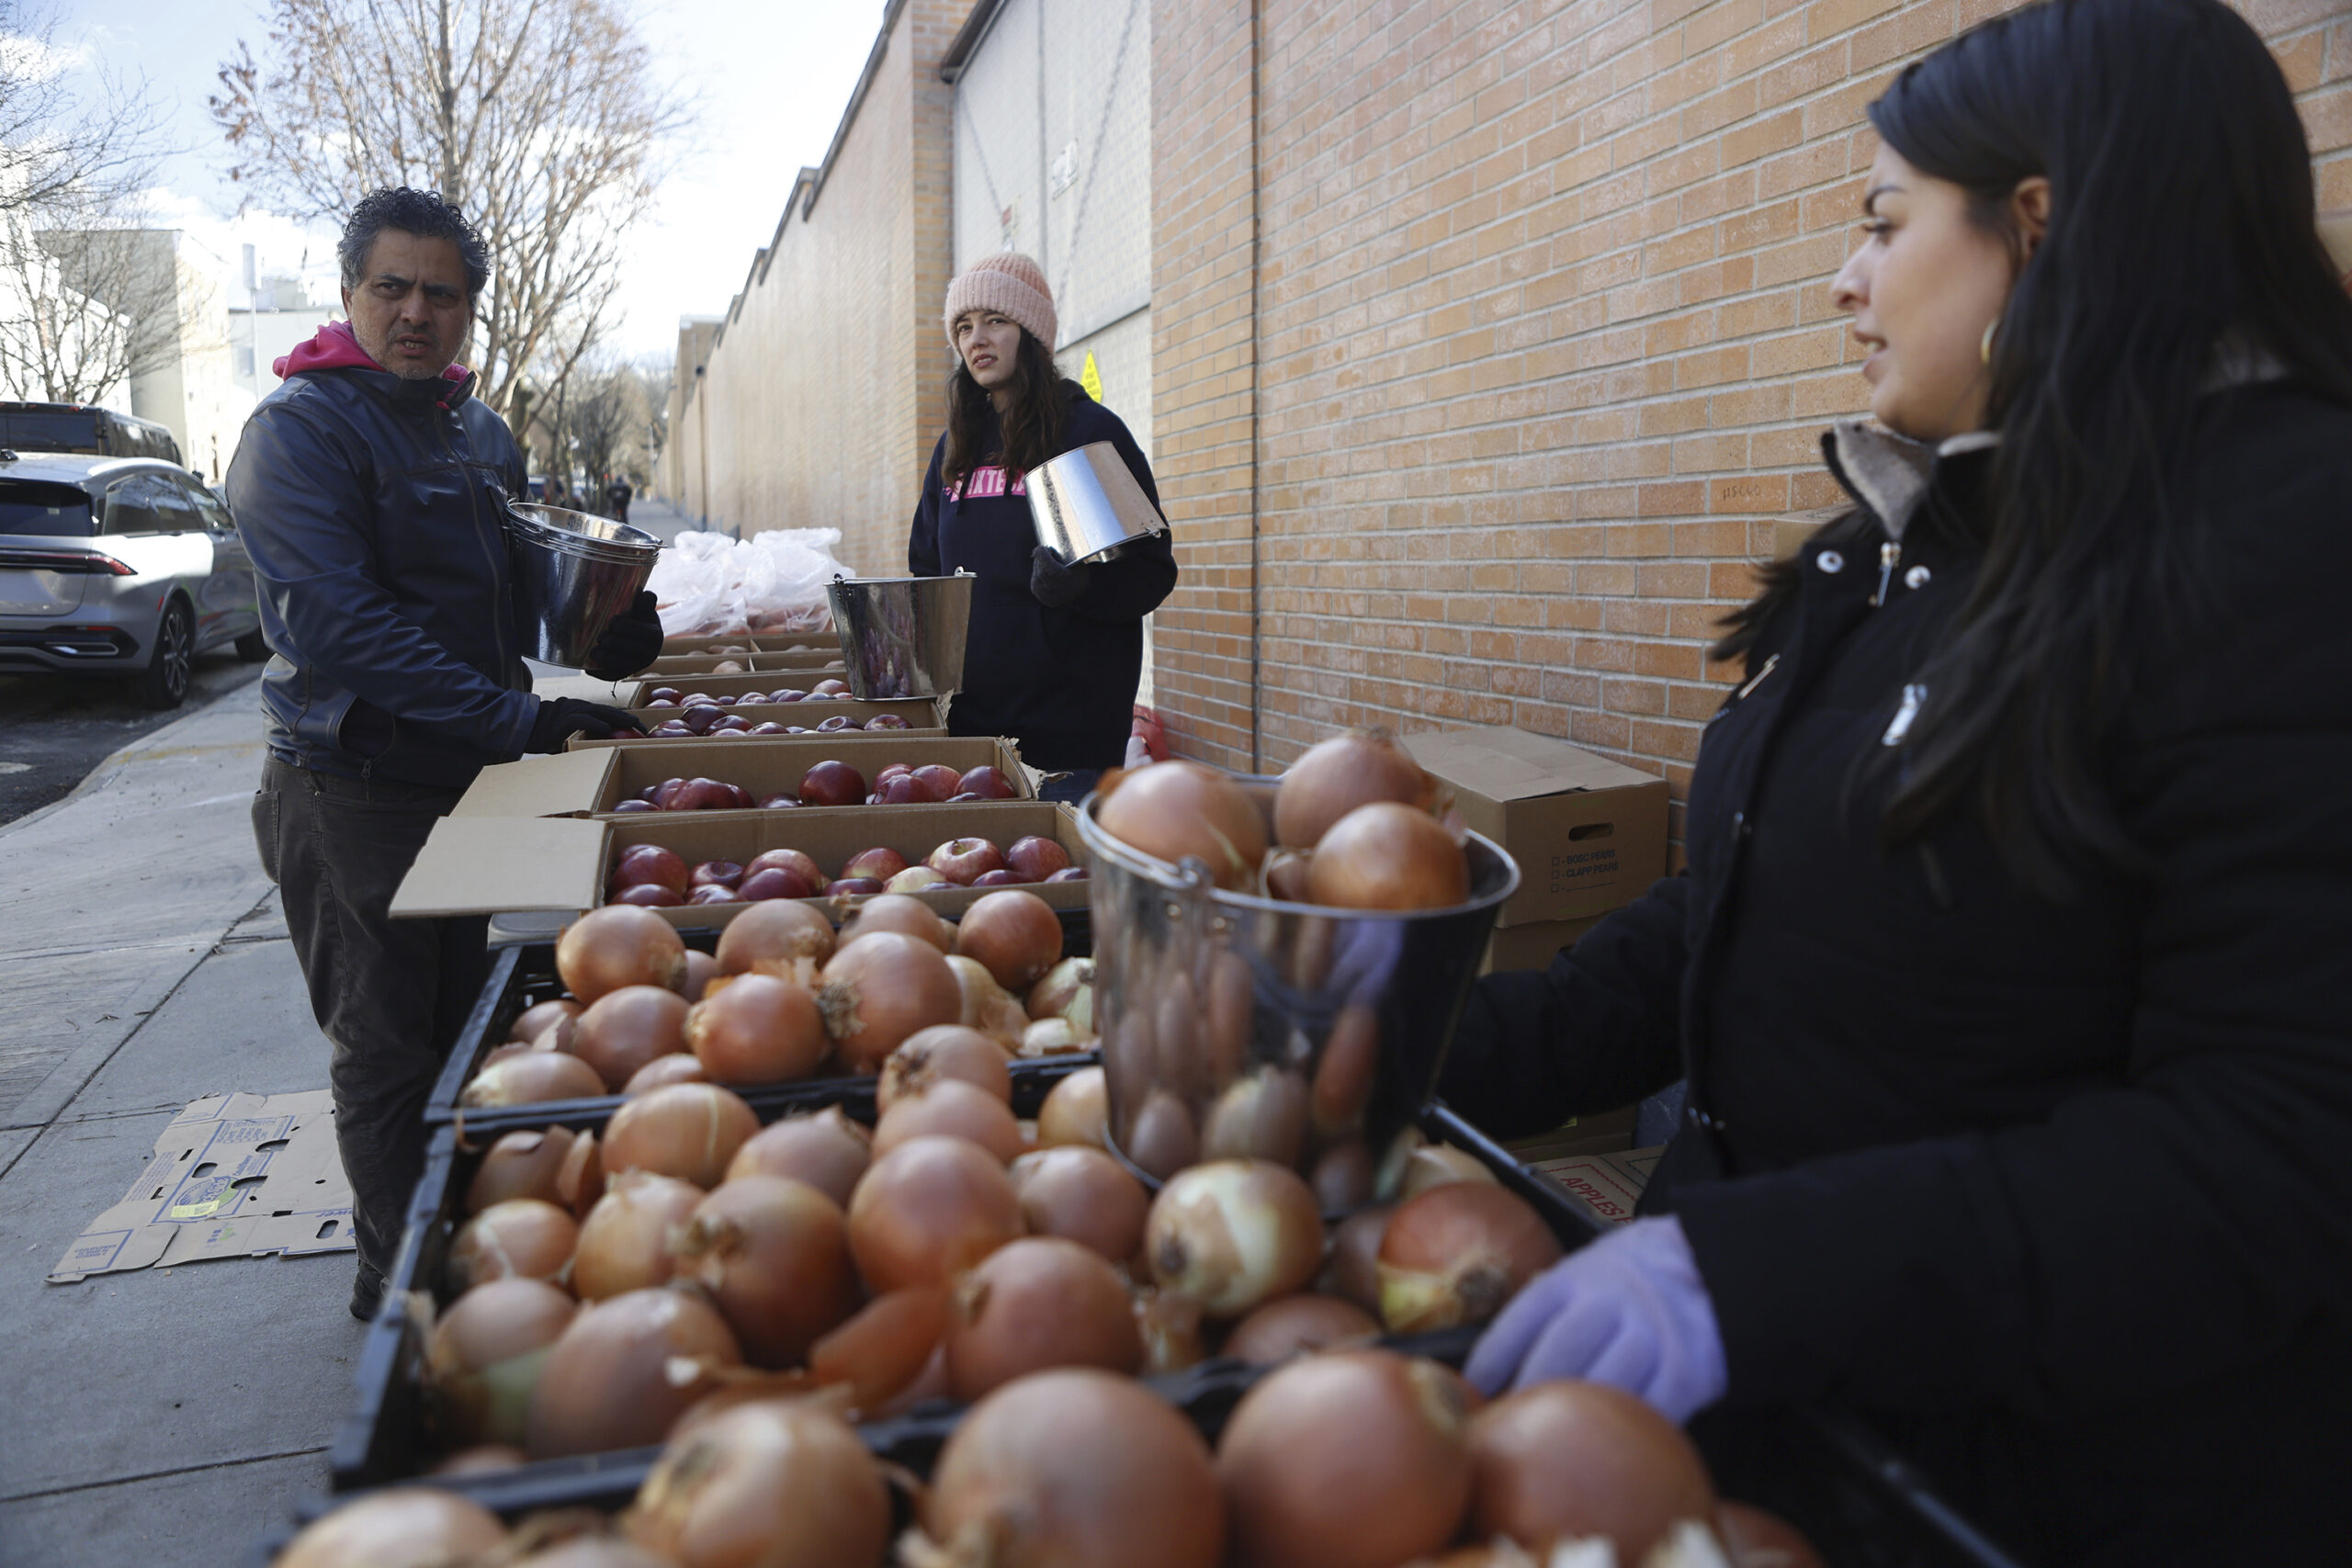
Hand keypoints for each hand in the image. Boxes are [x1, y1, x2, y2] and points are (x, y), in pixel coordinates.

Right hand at [527, 696, 638, 752]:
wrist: (522, 727)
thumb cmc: (544, 734)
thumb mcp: (566, 733)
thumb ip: (581, 737)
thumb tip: (597, 752)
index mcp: (580, 708)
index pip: (607, 711)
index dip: (624, 717)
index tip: (639, 726)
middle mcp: (577, 706)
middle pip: (608, 710)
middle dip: (628, 718)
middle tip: (644, 727)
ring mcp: (570, 711)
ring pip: (599, 712)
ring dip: (618, 719)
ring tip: (633, 726)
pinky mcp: (562, 720)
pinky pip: (582, 720)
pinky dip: (595, 723)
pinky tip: (607, 729)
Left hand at [584, 589, 663, 678]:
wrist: (641, 641)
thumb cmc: (640, 621)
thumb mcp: (644, 609)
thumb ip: (646, 600)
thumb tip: (643, 593)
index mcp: (654, 635)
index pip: (627, 627)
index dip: (616, 623)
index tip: (613, 622)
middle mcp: (649, 654)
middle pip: (618, 644)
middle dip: (606, 637)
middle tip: (602, 635)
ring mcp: (637, 667)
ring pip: (613, 662)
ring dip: (599, 654)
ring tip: (594, 649)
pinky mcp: (625, 675)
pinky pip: (610, 675)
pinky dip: (597, 671)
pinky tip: (589, 665)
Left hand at [1029, 545, 1092, 608]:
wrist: (1081, 594)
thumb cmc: (1080, 574)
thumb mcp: (1078, 563)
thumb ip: (1066, 554)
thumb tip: (1050, 543)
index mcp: (1068, 583)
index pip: (1051, 570)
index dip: (1043, 557)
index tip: (1041, 547)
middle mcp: (1057, 592)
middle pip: (1041, 573)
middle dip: (1039, 560)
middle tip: (1042, 550)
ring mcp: (1048, 597)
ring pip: (1036, 578)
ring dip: (1037, 566)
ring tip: (1042, 559)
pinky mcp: (1042, 598)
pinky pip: (1035, 583)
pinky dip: (1036, 574)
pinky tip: (1040, 568)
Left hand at [1464, 1215, 1727, 1421]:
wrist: (1711, 1266)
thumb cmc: (1631, 1278)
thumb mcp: (1584, 1273)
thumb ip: (1545, 1310)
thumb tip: (1488, 1366)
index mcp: (1574, 1278)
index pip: (1518, 1322)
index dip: (1489, 1364)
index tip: (1472, 1395)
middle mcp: (1609, 1302)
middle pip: (1555, 1359)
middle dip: (1526, 1398)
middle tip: (1507, 1429)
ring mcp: (1650, 1336)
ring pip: (1602, 1389)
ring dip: (1573, 1420)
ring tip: (1551, 1447)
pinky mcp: (1687, 1370)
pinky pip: (1651, 1412)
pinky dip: (1628, 1432)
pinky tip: (1609, 1446)